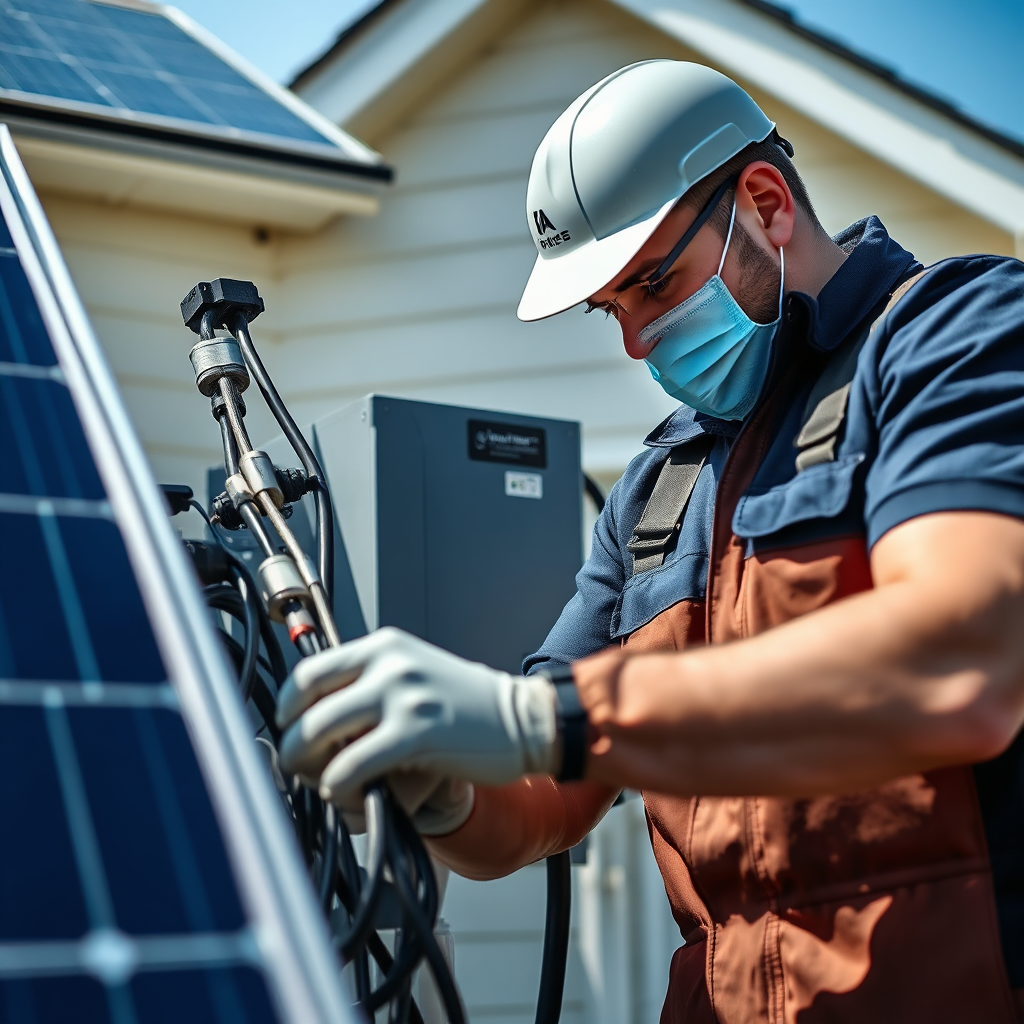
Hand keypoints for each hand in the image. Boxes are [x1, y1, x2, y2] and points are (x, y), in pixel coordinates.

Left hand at [276, 628, 559, 827]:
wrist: (526, 719)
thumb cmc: (472, 704)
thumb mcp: (417, 673)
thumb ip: (373, 684)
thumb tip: (322, 719)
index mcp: (385, 646)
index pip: (310, 670)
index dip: (287, 706)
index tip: (287, 728)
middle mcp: (388, 663)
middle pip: (305, 701)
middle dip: (291, 741)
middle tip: (297, 765)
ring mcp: (402, 695)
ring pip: (319, 732)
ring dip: (308, 767)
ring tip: (324, 783)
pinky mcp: (415, 733)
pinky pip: (351, 765)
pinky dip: (338, 786)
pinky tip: (350, 795)